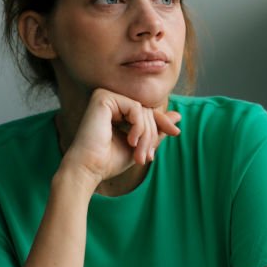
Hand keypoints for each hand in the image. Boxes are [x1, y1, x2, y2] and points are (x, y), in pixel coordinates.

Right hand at [60, 88, 180, 186]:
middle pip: (147, 110)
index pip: (147, 110)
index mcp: (116, 109)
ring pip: (143, 109)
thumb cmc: (110, 161)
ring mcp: (105, 96)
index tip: (175, 133)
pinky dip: (139, 126)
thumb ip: (156, 130)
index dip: (163, 122)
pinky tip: (131, 141)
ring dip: (147, 135)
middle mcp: (110, 100)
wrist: (89, 169)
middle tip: (148, 157)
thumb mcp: (141, 145)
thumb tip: (178, 116)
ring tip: (140, 155)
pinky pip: (135, 107)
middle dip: (153, 134)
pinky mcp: (103, 97)